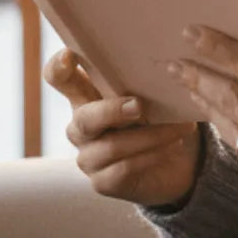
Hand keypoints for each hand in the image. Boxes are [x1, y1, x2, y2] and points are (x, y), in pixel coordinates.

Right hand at [44, 47, 203, 208]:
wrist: (179, 163)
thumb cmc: (159, 116)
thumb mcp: (149, 92)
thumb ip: (141, 78)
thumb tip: (162, 65)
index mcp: (84, 95)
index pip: (57, 78)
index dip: (57, 67)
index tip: (70, 55)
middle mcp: (80, 126)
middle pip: (84, 118)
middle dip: (112, 111)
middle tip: (140, 105)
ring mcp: (88, 156)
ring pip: (111, 146)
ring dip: (150, 136)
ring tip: (179, 129)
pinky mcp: (101, 182)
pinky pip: (123, 169)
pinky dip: (151, 156)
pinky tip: (171, 148)